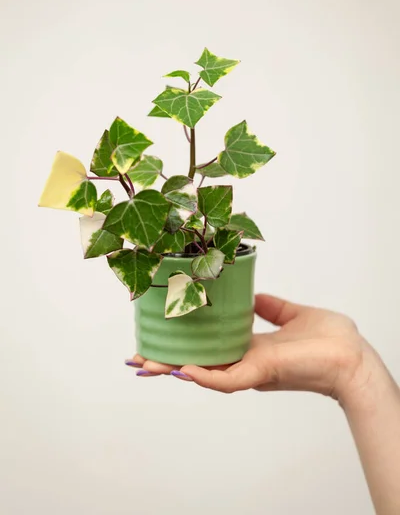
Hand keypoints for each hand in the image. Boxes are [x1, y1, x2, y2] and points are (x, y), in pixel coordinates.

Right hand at [126, 294, 374, 403]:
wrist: (353, 356)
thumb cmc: (330, 339)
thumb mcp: (292, 314)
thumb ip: (270, 307)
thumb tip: (252, 295)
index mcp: (249, 347)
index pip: (207, 348)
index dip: (181, 346)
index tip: (155, 339)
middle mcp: (244, 361)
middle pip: (197, 363)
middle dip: (165, 362)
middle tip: (135, 358)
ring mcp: (250, 369)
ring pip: (204, 373)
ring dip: (172, 369)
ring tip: (144, 364)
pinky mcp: (262, 373)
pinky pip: (227, 379)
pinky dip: (204, 376)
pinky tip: (181, 369)